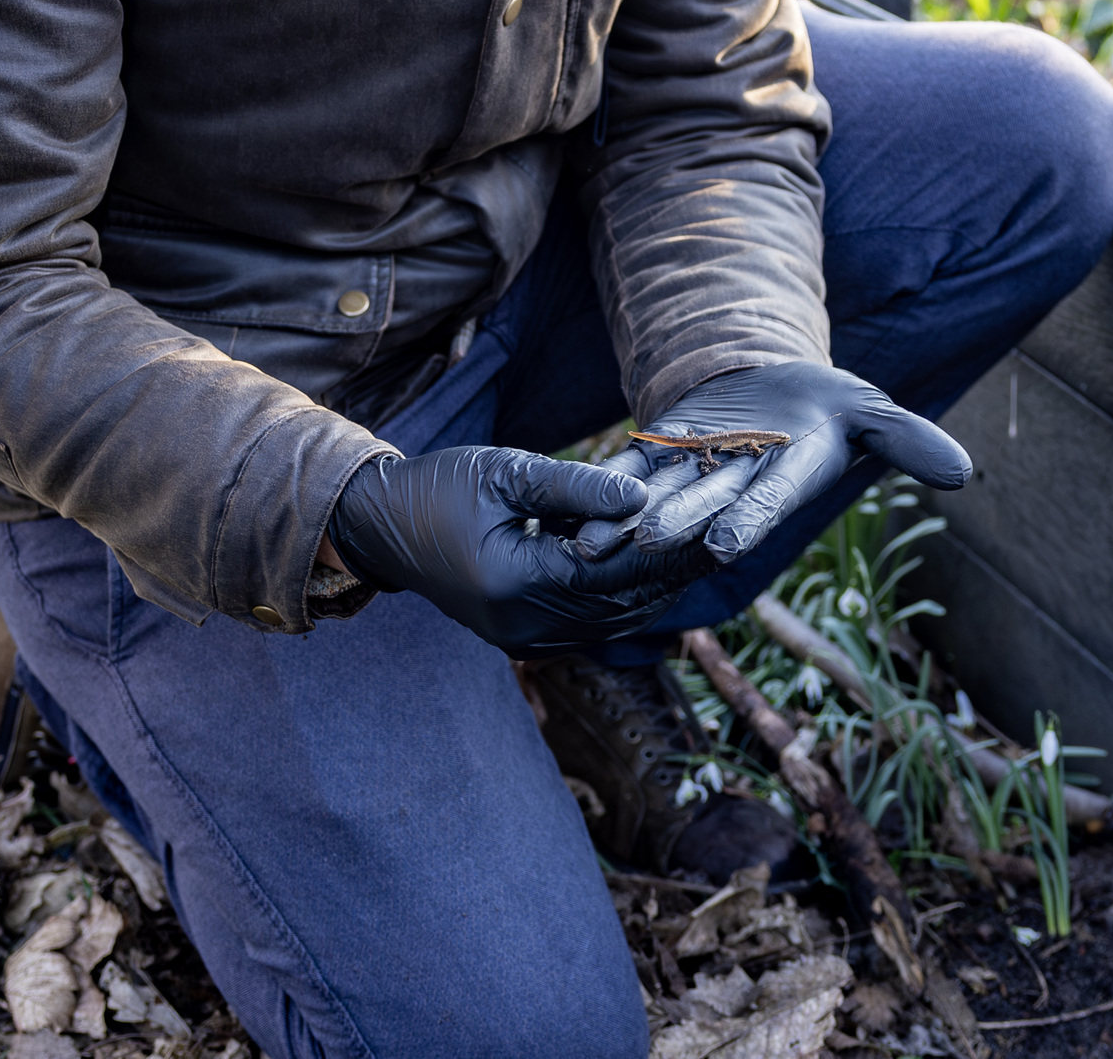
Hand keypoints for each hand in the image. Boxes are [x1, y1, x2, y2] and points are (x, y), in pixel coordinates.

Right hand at [325, 446, 721, 653]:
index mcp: (517, 584)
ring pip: (614, 620)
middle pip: (622, 603)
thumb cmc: (440, 488)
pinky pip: (593, 623)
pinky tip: (658, 570)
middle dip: (675, 571)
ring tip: (706, 553)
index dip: (668, 548)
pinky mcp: (526, 637)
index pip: (614, 571)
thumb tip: (644, 497)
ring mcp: (526, 640)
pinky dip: (628, 597)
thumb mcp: (506, 472)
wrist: (384, 527)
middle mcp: (526, 626)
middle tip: (728, 538)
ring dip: (658, 588)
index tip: (716, 521)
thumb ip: (576, 486)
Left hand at [587, 363, 973, 565]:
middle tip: (642, 545)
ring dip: (625, 525)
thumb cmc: (827, 404)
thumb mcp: (867, 408)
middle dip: (674, 526)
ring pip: (660, 502)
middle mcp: (740, 487)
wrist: (772, 388)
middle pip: (705, 507)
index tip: (724, 543)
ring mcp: (697, 476)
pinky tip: (570, 517)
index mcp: (789, 477)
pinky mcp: (663, 458)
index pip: (769, 502)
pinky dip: (604, 493)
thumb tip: (965, 473)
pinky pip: (631, 476)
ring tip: (588, 546)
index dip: (747, 521)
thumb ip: (905, 439)